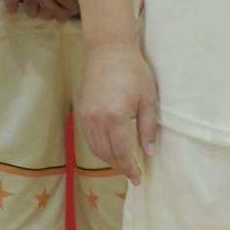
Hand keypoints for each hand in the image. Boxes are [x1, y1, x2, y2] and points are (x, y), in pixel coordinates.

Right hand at [76, 38, 160, 182]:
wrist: (108, 51)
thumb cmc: (133, 72)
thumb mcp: (148, 99)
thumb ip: (147, 128)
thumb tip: (148, 153)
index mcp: (116, 117)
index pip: (122, 153)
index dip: (130, 169)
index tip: (137, 179)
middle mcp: (97, 120)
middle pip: (107, 154)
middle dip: (120, 167)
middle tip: (132, 173)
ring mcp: (86, 117)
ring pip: (96, 149)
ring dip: (109, 160)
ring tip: (123, 163)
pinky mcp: (82, 112)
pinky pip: (89, 139)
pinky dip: (99, 148)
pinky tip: (111, 149)